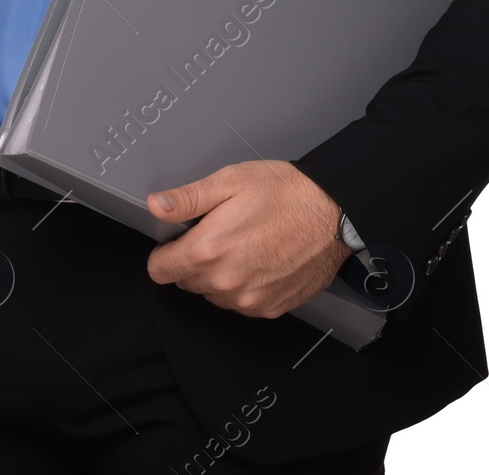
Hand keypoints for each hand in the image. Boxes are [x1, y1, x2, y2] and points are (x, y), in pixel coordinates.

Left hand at [145, 160, 349, 319]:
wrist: (333, 212)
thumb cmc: (284, 192)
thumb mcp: (230, 181)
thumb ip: (187, 198)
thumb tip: (155, 206)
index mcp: (209, 250)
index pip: (160, 270)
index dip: (164, 252)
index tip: (175, 239)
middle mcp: (225, 283)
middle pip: (186, 282)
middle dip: (193, 260)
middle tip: (218, 232)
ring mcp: (249, 300)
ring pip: (213, 295)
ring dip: (218, 275)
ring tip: (243, 243)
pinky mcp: (270, 308)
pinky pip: (241, 302)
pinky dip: (243, 285)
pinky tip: (260, 259)